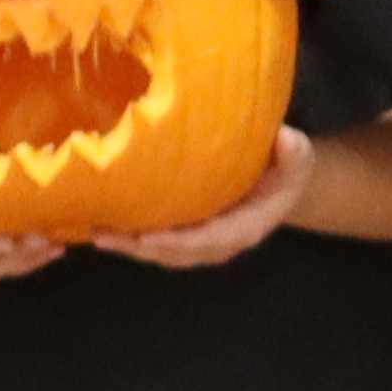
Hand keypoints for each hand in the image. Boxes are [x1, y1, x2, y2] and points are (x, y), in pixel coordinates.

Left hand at [91, 126, 316, 268]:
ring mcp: (201, 241)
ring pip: (160, 251)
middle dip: (139, 248)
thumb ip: (294, 153)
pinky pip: (155, 240)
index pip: (209, 241)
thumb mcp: (296, 158)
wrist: (278, 180)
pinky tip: (99, 225)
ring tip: (95, 232)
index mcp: (245, 227)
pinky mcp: (184, 232)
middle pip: (175, 253)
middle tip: (105, 235)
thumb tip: (287, 138)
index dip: (178, 242)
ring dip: (127, 245)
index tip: (148, 238)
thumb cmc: (284, 167)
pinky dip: (129, 236)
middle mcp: (220, 241)